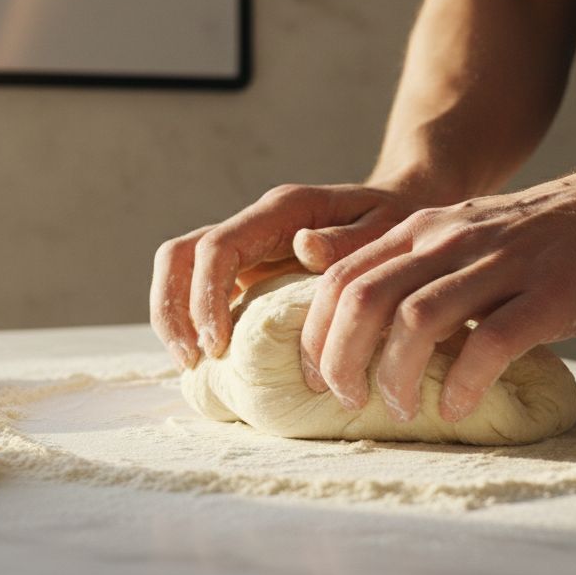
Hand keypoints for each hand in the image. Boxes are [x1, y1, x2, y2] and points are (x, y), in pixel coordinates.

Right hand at [150, 182, 434, 368]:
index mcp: (282, 211)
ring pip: (180, 269)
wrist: (403, 210)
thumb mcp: (387, 227)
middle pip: (180, 254)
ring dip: (173, 316)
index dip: (206, 297)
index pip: (219, 247)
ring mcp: (247, 248)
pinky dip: (192, 321)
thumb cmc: (397, 222)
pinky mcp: (248, 271)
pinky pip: (202, 288)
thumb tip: (304, 246)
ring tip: (192, 364)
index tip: (218, 345)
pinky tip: (207, 359)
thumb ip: (348, 240)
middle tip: (192, 360)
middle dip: (173, 307)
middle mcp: (254, 225)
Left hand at [300, 168, 575, 421]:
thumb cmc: (538, 238)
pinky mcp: (547, 294)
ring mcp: (499, 264)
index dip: (317, 332)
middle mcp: (450, 240)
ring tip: (400, 408)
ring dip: (396, 374)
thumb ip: (412, 267)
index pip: (342, 278)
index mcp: (422, 229)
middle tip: (346, 398)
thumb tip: (356, 325)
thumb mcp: (460, 234)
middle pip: (366, 298)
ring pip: (418, 319)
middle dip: (342, 357)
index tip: (315, 375)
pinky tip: (456, 406)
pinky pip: (490, 342)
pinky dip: (463, 382)